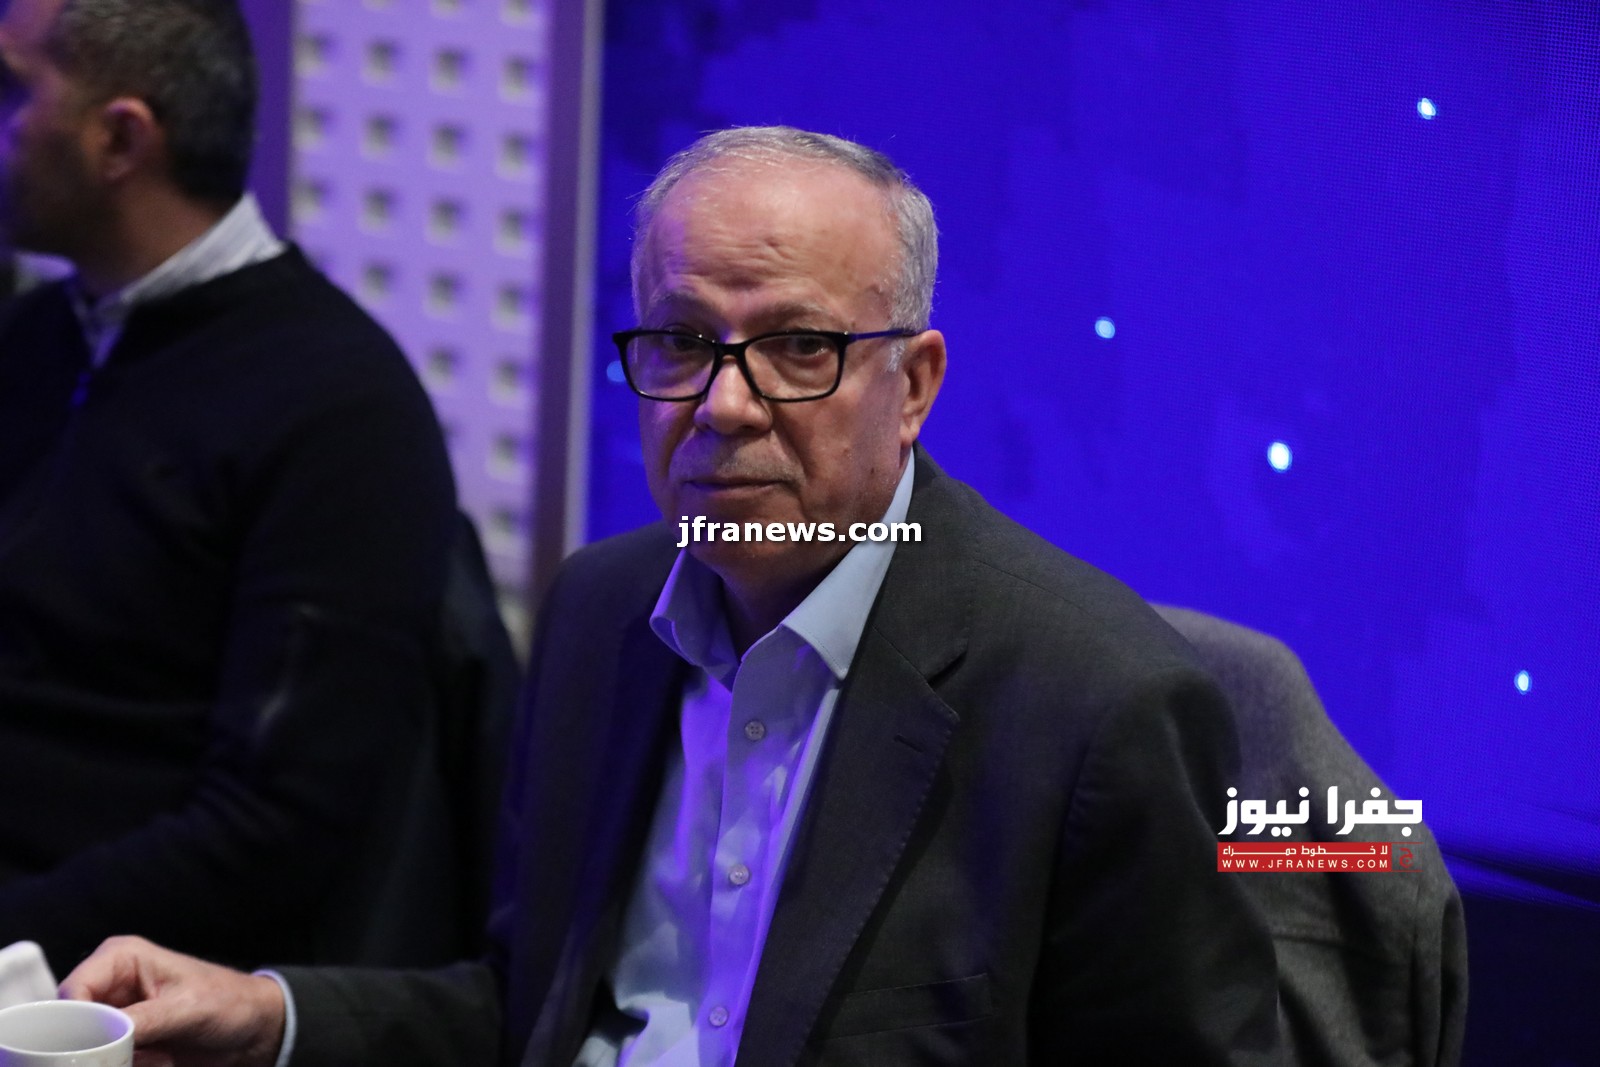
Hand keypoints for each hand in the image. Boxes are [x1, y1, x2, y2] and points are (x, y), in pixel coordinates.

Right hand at [59, 936, 285, 1066]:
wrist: (256, 1029)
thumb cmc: (230, 1002)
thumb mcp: (187, 1009)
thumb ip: (141, 1022)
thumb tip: (98, 1039)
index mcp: (122, 958)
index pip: (73, 990)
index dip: (74, 1022)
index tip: (90, 1046)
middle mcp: (112, 985)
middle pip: (72, 1023)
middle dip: (95, 1046)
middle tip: (129, 1053)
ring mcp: (116, 1015)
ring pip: (87, 1046)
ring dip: (115, 1059)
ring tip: (157, 1055)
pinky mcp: (125, 1041)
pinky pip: (107, 1060)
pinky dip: (125, 1066)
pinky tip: (161, 1060)